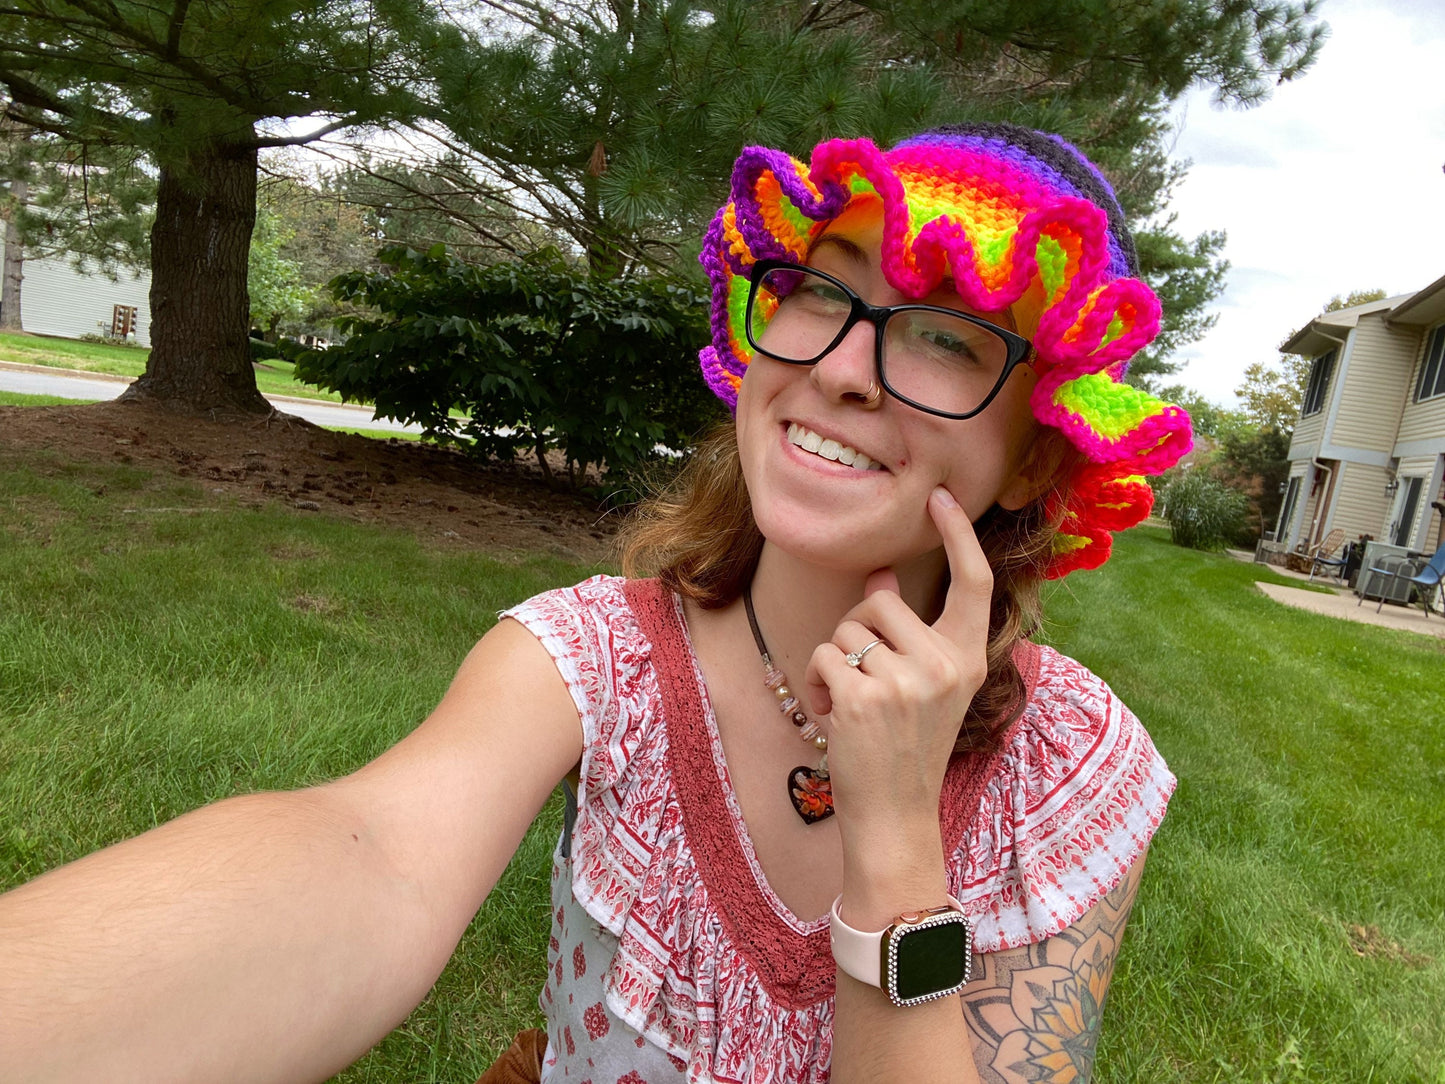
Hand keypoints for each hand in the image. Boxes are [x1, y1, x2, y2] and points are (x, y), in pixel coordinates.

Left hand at [802, 486, 992, 840]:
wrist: (894, 816)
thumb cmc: (905, 747)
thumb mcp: (922, 687)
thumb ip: (908, 632)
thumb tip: (880, 577)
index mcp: (969, 659)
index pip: (974, 582)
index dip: (958, 535)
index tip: (940, 498)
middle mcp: (946, 665)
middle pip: (882, 602)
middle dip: (856, 629)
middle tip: (862, 677)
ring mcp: (907, 682)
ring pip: (847, 628)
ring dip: (835, 661)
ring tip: (850, 703)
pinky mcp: (864, 697)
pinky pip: (825, 655)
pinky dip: (819, 682)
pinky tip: (834, 716)